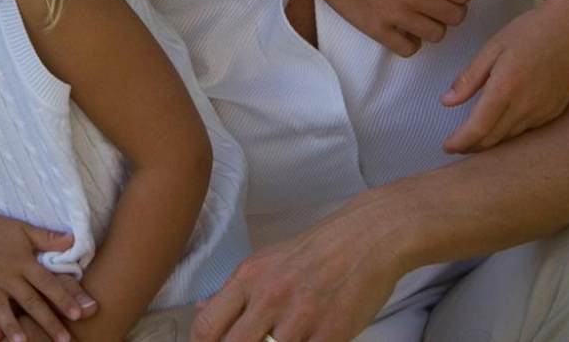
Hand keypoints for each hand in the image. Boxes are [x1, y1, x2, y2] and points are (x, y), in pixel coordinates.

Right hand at [0, 204, 95, 341]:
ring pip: (0, 309)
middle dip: (47, 321)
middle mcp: (6, 277)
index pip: (47, 283)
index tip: (78, 314)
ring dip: (10, 326)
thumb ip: (47, 238)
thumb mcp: (23, 229)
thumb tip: (73, 240)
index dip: (63, 298)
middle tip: (64, 340)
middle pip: (30, 301)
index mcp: (23, 263)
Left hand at [192, 215, 402, 341]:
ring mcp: (300, 317)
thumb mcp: (265, 260)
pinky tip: (306, 341)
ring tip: (280, 339)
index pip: (207, 326)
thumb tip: (201, 309)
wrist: (367, 237)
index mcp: (248, 278)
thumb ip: (233, 289)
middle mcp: (269, 297)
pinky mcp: (331, 333)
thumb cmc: (316, 250)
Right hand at [298, 0, 473, 56]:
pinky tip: (404, 28)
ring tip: (421, 14)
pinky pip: (410, 49)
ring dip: (434, 25)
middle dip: (453, 8)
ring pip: (437, 35)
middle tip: (438, 1)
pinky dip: (412, 41)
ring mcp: (395, 16)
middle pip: (456, 17)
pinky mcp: (377, 30)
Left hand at [441, 0, 568, 153]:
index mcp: (506, 89)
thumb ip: (469, 78)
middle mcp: (526, 107)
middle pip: (494, 139)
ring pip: (512, 137)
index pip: (479, 128)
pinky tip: (502, 127)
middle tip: (457, 146)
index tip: (447, 147)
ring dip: (492, 142)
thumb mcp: (492, 48)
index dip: (461, 142)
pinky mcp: (556, 111)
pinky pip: (529, 130)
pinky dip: (511, 133)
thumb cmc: (530, 31)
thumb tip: (446, 102)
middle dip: (473, 147)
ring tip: (475, 139)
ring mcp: (544, 112)